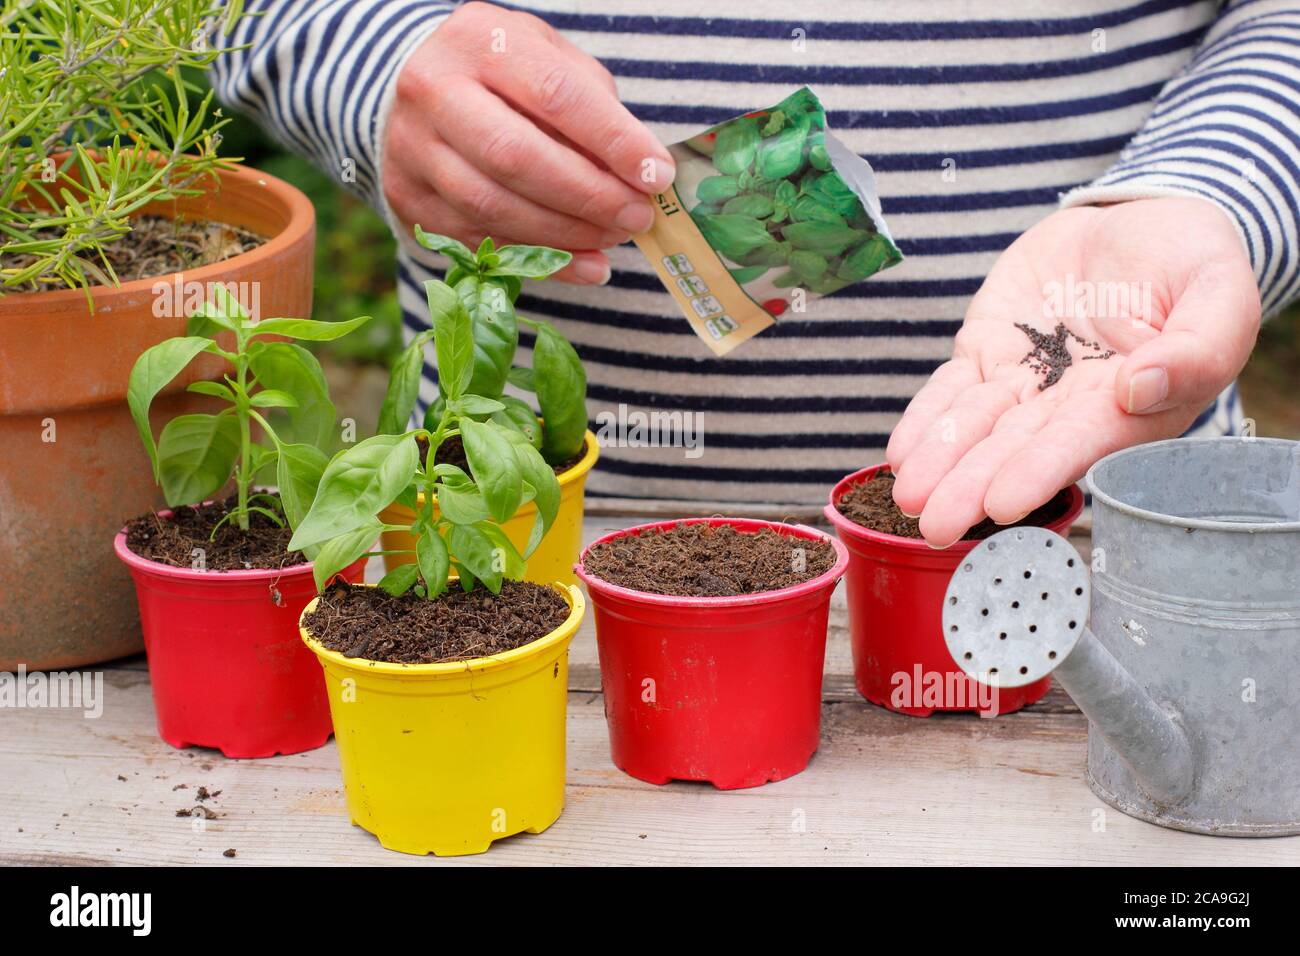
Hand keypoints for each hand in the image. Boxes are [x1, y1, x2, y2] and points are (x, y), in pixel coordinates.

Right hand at [381, 1, 674, 283]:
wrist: (416, 86)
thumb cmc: (502, 72)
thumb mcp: (549, 60)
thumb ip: (594, 106)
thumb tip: (641, 173)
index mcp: (480, 42)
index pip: (554, 94)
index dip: (611, 140)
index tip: (656, 174)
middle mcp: (435, 92)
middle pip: (515, 157)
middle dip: (587, 196)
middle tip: (637, 217)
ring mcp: (413, 150)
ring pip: (492, 207)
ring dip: (565, 234)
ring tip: (614, 236)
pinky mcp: (409, 200)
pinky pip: (480, 243)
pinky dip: (541, 262)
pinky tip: (585, 265)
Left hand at [886, 197, 1260, 546]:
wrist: (1139, 223)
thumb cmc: (1192, 261)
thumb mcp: (1218, 291)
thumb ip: (1198, 344)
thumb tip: (1142, 387)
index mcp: (1133, 407)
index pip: (1080, 443)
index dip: (1039, 470)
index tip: (1002, 501)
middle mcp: (1072, 407)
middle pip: (1015, 448)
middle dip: (972, 485)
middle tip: (936, 524)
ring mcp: (1025, 381)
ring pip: (976, 426)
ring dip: (940, 461)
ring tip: (906, 495)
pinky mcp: (988, 352)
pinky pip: (951, 389)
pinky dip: (926, 419)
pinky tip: (903, 451)